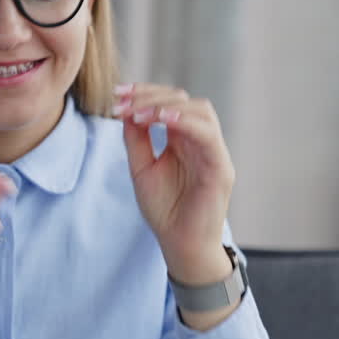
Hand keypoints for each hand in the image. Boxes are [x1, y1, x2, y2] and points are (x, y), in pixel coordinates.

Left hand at [114, 83, 234, 285]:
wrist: (180, 245)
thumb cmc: (165, 210)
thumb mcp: (142, 168)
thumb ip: (137, 139)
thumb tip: (127, 109)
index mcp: (182, 139)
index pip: (169, 102)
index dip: (144, 93)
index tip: (117, 94)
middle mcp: (200, 141)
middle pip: (184, 100)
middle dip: (151, 95)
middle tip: (123, 101)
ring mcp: (213, 152)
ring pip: (200, 111)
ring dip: (168, 106)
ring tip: (140, 112)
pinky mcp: (221, 168)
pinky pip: (208, 136)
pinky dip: (186, 123)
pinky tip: (163, 121)